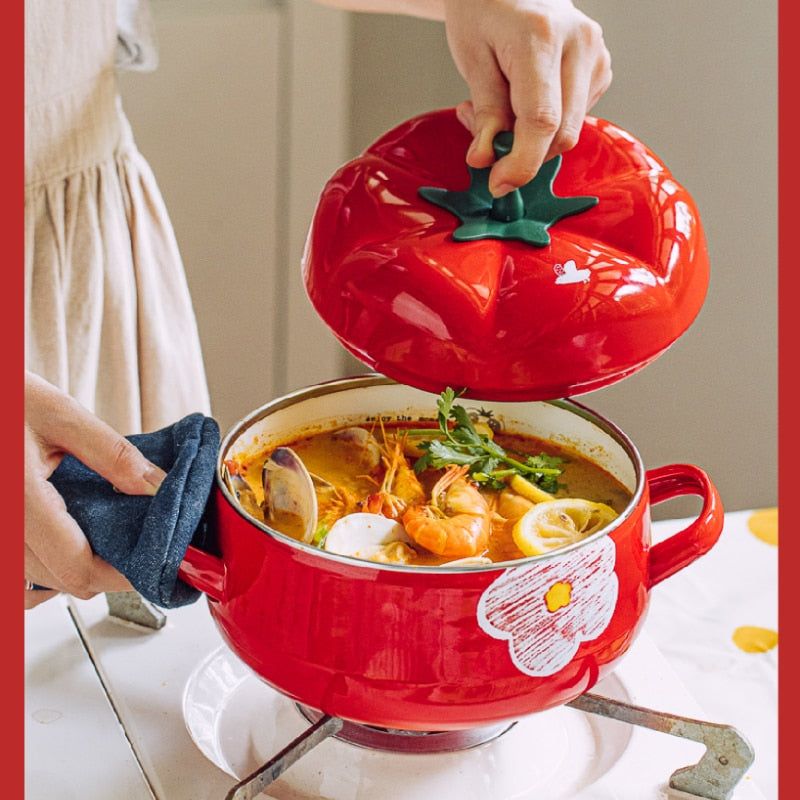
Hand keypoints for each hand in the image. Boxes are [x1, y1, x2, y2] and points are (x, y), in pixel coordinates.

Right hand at [24, 372, 166, 608]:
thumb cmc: (3, 400)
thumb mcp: (60, 415)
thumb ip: (112, 455)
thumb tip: (158, 487)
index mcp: (18, 501)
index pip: (78, 568)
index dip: (125, 573)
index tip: (156, 561)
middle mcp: (2, 530)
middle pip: (65, 581)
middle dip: (109, 569)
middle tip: (140, 542)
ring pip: (41, 584)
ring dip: (78, 569)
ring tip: (105, 535)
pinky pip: (20, 577)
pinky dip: (47, 569)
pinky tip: (67, 538)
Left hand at [444, 0, 611, 195]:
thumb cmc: (485, 8)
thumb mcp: (472, 58)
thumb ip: (485, 112)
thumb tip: (485, 159)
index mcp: (542, 37)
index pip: (541, 120)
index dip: (521, 163)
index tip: (499, 184)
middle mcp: (579, 44)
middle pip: (560, 134)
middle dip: (522, 153)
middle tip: (484, 138)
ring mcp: (596, 56)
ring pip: (568, 131)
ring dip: (532, 140)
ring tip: (500, 109)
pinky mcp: (601, 68)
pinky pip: (574, 119)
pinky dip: (546, 125)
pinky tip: (523, 101)